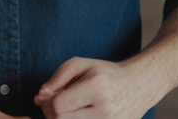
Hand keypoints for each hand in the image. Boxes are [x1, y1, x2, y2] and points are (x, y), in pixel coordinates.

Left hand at [33, 57, 157, 117]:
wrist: (138, 86)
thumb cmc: (105, 74)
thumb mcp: (80, 65)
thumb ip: (57, 78)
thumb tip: (39, 97)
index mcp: (97, 88)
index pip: (58, 106)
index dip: (46, 102)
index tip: (48, 97)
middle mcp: (106, 111)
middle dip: (51, 113)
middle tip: (56, 105)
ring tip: (69, 110)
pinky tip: (77, 116)